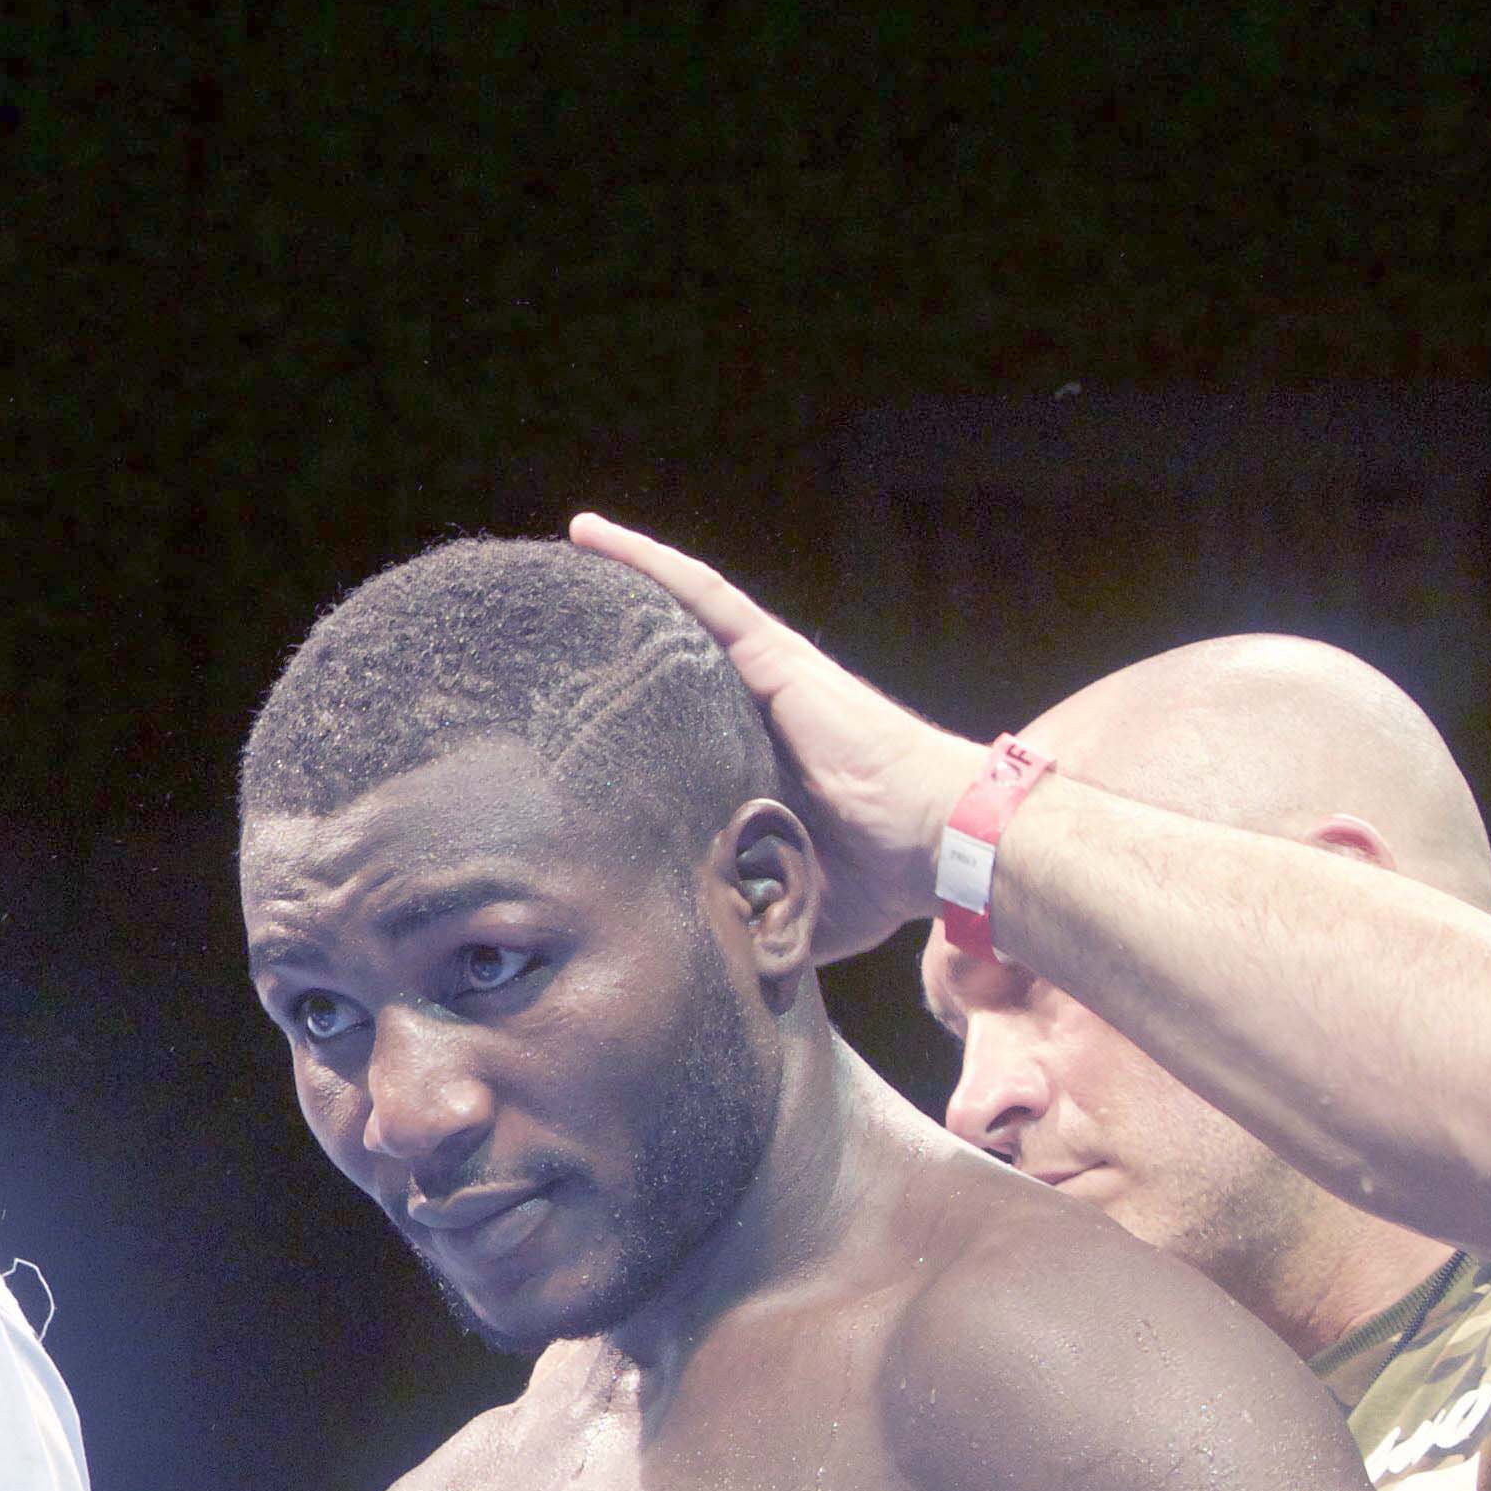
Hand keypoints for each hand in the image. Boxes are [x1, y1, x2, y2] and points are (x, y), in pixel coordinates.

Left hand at [568, 513, 983, 962]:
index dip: (624, 707)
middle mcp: (756, 708)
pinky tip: (594, 535)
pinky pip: (704, 597)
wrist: (944, 843)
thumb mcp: (784, 898)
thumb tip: (686, 955)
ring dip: (623, 581)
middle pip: (669, 662)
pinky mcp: (777, 658)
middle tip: (546, 620)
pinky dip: (651, 564)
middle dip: (614, 639)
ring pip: (679, 615)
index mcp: (753, 759)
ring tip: (566, 544)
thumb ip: (736, 910)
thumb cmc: (880, 878)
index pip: (673, 723)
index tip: (566, 702)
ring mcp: (767, 677)